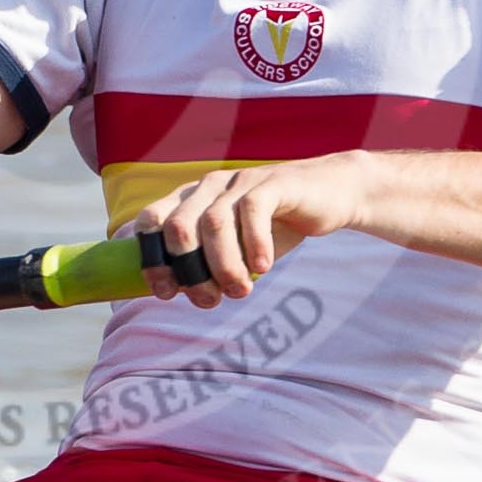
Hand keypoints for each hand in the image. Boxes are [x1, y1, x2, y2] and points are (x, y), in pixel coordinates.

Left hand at [131, 154, 364, 306]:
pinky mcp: (273, 183)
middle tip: (210, 300)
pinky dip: (254, 243)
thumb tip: (180, 291)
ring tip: (240, 291)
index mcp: (191, 199)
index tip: (167, 293)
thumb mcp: (236, 246)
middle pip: (178, 227)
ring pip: (214, 224)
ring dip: (223, 266)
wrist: (330, 195)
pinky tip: (263, 267)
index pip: (151, 221)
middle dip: (189, 272)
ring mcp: (240, 181)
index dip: (152, 259)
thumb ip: (208, 263)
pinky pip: (253, 210)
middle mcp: (209, 186)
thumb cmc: (274, 226)